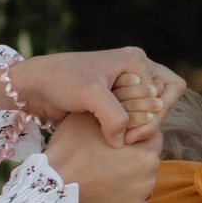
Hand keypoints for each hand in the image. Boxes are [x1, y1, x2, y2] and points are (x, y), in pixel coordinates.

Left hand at [0, 45, 181, 144]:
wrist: (34, 86)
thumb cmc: (61, 80)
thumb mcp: (91, 95)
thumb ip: (115, 117)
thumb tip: (125, 141)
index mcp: (135, 61)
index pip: (167, 91)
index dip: (155, 115)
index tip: (131, 134)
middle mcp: (134, 71)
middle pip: (163, 101)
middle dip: (149, 121)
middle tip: (128, 138)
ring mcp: (125, 87)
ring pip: (150, 112)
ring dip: (138, 126)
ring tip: (119, 138)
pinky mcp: (114, 102)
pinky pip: (134, 118)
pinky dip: (128, 130)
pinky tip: (114, 139)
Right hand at [46, 117, 162, 202]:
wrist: (52, 188)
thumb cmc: (69, 150)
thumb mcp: (89, 120)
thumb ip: (114, 113)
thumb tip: (125, 104)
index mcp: (146, 150)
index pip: (150, 135)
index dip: (132, 135)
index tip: (116, 139)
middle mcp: (150, 175)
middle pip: (147, 160)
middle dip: (133, 157)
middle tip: (108, 158)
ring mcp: (142, 198)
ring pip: (142, 183)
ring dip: (129, 180)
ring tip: (104, 178)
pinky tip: (111, 200)